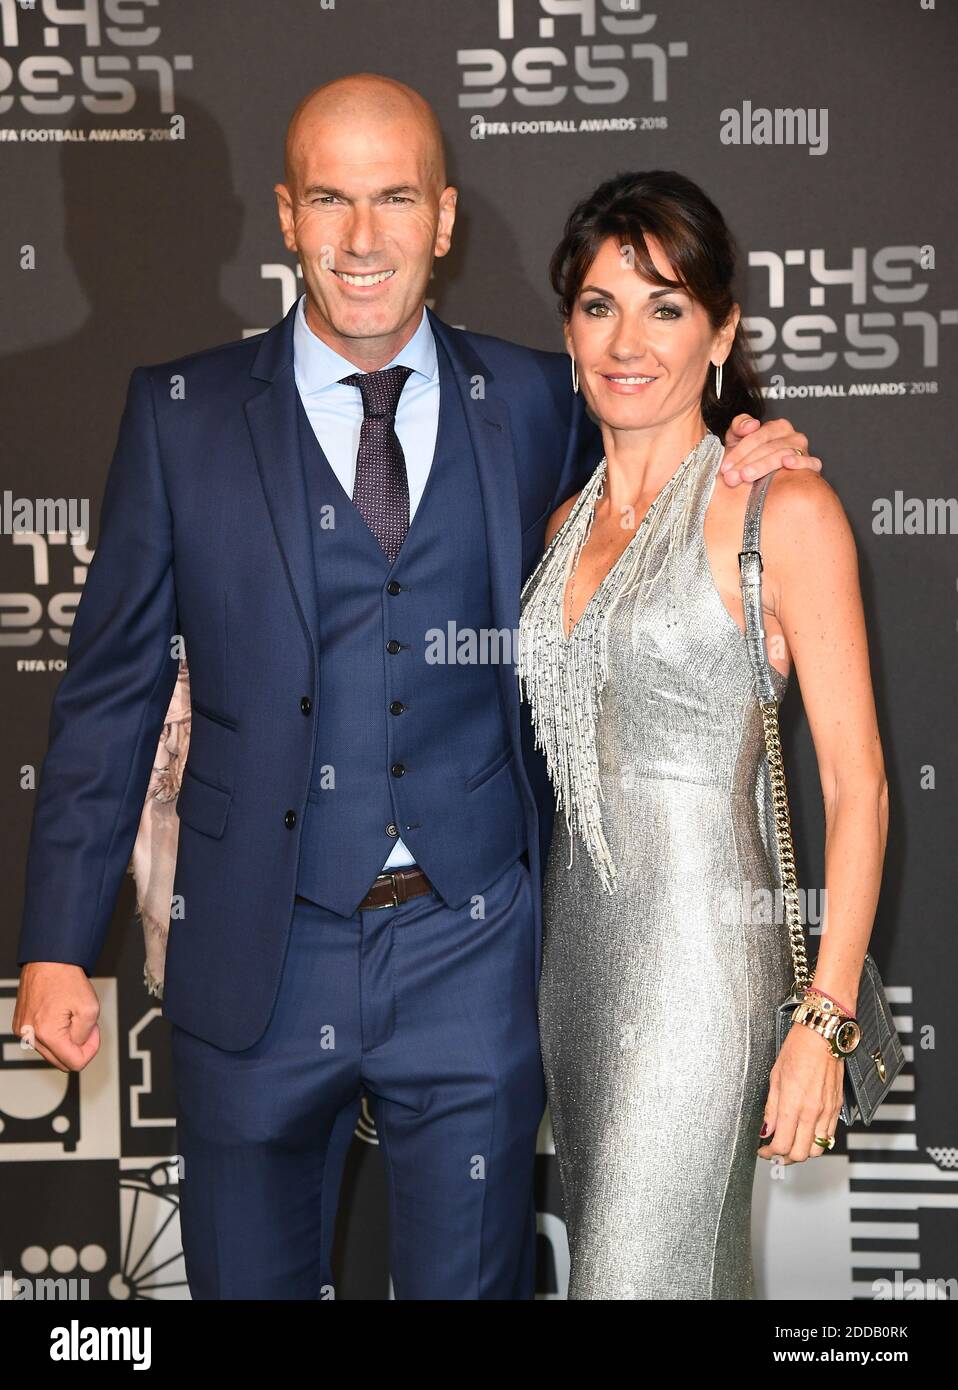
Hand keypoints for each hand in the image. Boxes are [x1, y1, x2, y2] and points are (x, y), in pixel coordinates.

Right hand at [13, 961, 100, 1071]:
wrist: (48, 959)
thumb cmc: (66, 978)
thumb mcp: (90, 1008)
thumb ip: (86, 1036)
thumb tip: (78, 1046)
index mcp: (47, 1034)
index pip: (74, 1063)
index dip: (91, 1050)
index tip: (93, 1032)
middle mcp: (30, 1035)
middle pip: (61, 1062)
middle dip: (78, 1046)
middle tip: (86, 1025)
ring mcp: (23, 1031)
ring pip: (51, 1052)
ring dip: (66, 1040)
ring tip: (72, 1017)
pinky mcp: (20, 1025)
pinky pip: (41, 1040)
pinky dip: (54, 1033)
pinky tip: (60, 1015)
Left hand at [721, 414, 822, 486]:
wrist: (759, 479)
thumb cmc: (748, 459)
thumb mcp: (737, 440)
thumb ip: (739, 426)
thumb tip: (752, 424)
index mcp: (775, 427)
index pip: (757, 436)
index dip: (739, 451)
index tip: (725, 466)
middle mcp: (791, 436)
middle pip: (768, 447)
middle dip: (746, 462)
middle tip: (731, 477)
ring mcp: (803, 449)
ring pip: (783, 455)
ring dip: (762, 466)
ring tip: (746, 477)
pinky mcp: (812, 464)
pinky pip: (811, 462)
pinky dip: (800, 462)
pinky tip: (787, 464)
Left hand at [757, 1022, 843, 1163]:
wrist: (823, 1036)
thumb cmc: (798, 1050)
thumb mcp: (775, 1077)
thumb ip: (771, 1108)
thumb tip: (766, 1130)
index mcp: (793, 1104)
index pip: (781, 1144)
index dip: (769, 1152)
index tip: (762, 1149)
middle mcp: (812, 1112)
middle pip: (800, 1154)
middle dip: (784, 1157)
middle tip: (774, 1151)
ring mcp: (827, 1112)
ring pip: (817, 1149)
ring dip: (802, 1152)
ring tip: (790, 1144)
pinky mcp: (837, 1108)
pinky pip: (828, 1136)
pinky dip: (816, 1141)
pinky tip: (805, 1133)